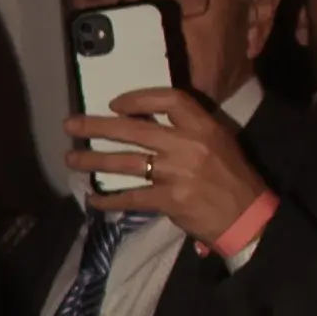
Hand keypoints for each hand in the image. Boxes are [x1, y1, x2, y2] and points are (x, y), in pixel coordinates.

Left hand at [60, 82, 261, 242]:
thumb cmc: (231, 176)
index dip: (139, 99)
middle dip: (97, 127)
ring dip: (93, 161)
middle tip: (70, 125)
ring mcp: (177, 173)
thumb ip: (186, 130)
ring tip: (71, 159)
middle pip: (134, 131)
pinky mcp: (169, 200)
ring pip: (126, 163)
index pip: (169, 100)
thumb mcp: (218, 141)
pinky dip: (109, 199)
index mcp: (204, 126)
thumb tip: (143, 123)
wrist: (246, 216)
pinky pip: (131, 197)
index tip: (114, 104)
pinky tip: (93, 198)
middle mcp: (188, 145)